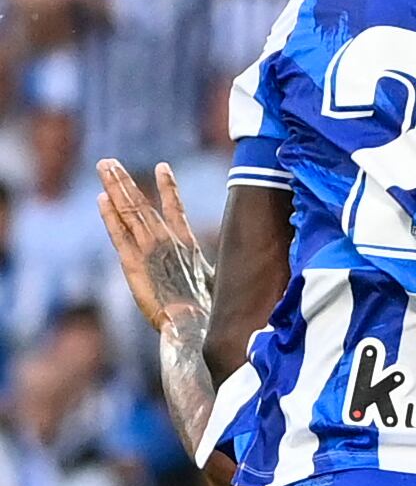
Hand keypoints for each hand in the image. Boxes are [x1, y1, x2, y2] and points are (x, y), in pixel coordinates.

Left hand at [96, 160, 212, 332]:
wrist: (195, 323)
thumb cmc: (211, 311)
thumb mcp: (218, 286)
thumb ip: (215, 274)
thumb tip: (243, 271)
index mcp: (187, 246)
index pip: (176, 209)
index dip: (168, 187)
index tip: (162, 167)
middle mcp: (167, 241)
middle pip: (142, 203)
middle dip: (124, 181)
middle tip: (109, 162)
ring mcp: (149, 249)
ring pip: (129, 210)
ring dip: (115, 186)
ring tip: (104, 166)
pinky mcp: (133, 263)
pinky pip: (118, 232)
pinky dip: (110, 215)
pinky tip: (102, 198)